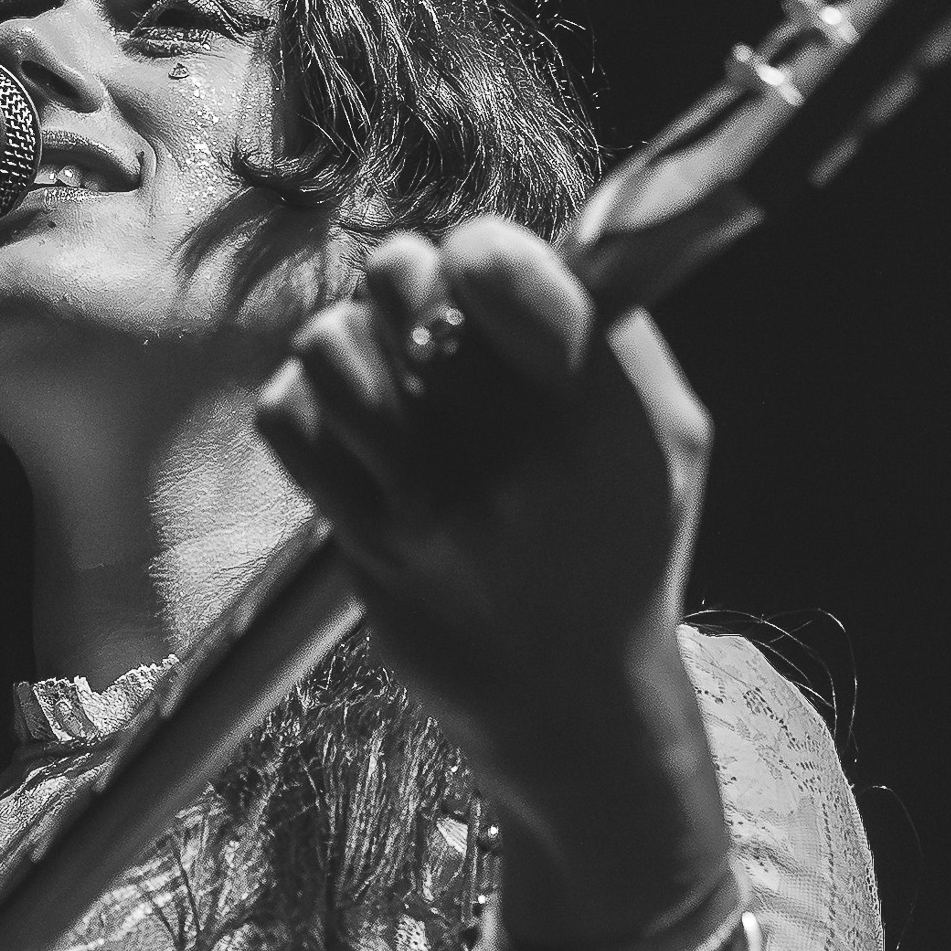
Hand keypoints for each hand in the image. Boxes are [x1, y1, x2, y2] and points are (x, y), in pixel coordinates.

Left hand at [256, 216, 734, 950]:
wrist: (573, 706)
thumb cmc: (617, 547)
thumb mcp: (663, 438)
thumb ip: (606, 333)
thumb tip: (506, 245)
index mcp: (600, 410)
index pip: (497, 268)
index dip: (473, 249)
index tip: (476, 272)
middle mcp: (514, 456)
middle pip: (401, 284)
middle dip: (399, 279)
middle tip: (416, 312)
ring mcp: (433, 506)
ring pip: (330, 346)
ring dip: (345, 343)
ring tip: (377, 372)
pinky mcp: (366, 545)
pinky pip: (288, 422)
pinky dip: (302, 406)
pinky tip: (343, 429)